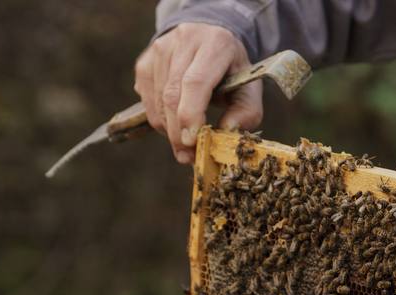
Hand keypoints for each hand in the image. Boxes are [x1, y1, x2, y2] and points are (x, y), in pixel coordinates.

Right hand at [133, 23, 263, 163]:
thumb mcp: (249, 87)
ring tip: (185, 146)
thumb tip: (225, 132)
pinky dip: (160, 120)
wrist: (209, 37)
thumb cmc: (232, 69)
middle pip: (172, 94)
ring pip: (158, 100)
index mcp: (215, 43)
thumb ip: (246, 111)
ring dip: (169, 130)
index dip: (190, 114)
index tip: (192, 141)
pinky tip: (175, 125)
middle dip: (178, 131)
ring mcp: (161, 49)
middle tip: (189, 156)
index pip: (195, 82)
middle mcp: (184, 40)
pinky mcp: (146, 61)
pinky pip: (147, 99)